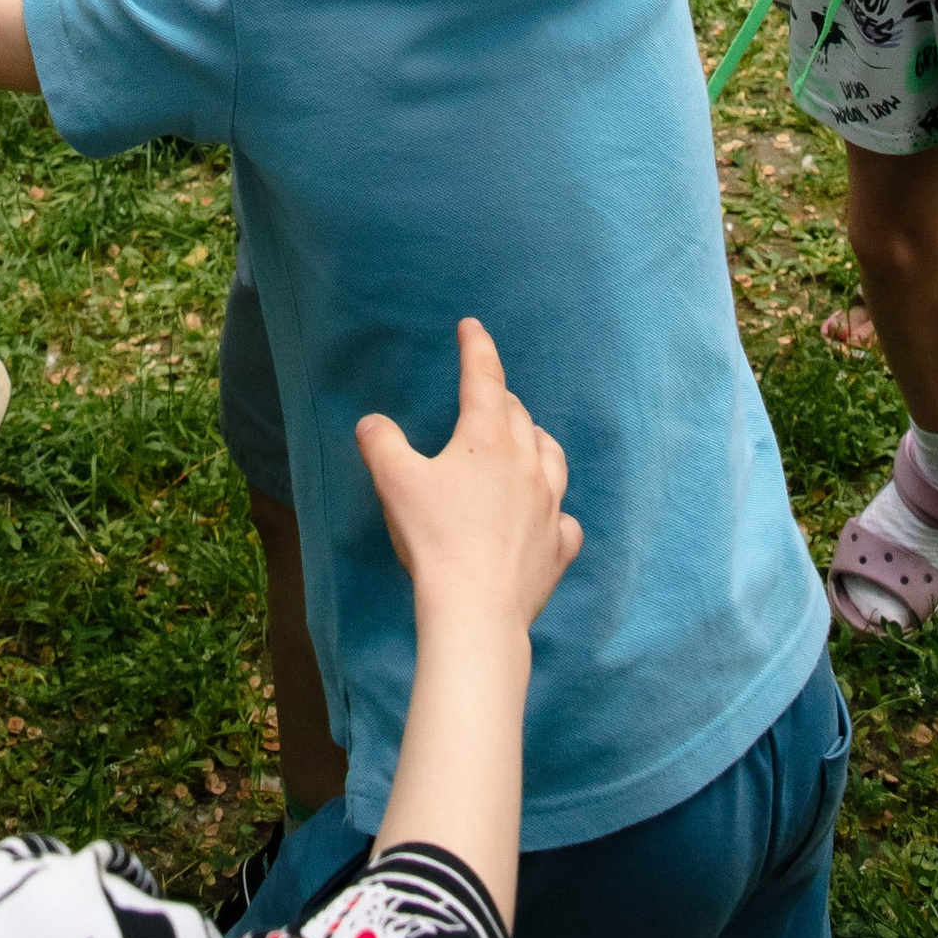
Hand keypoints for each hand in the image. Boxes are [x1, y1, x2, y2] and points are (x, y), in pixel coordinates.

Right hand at [358, 320, 580, 633]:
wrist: (476, 610)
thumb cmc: (434, 539)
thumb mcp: (395, 483)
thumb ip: (381, 443)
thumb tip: (372, 422)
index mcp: (487, 439)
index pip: (484, 378)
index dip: (477, 347)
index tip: (472, 327)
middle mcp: (527, 463)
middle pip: (517, 415)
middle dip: (500, 399)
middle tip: (484, 397)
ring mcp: (550, 507)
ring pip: (551, 457)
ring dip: (536, 443)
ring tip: (525, 444)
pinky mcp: (559, 548)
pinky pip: (566, 522)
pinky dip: (556, 513)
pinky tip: (549, 519)